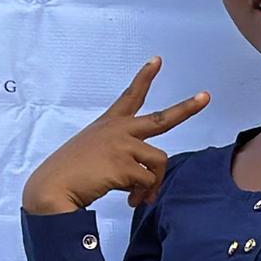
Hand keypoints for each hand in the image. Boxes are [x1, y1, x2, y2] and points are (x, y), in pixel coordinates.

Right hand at [20, 59, 209, 216]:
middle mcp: (118, 129)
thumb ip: (123, 156)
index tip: (157, 60)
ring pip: (159, 162)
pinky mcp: (124, 164)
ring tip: (140, 196)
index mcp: (110, 124)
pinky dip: (143, 195)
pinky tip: (130, 200)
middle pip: (162, 119)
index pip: (130, 96)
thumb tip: (148, 180)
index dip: (144, 77)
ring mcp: (122, 145)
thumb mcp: (96, 153)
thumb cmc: (73, 173)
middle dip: (187, 108)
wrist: (53, 188)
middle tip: (206, 97)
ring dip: (154, 184)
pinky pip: (149, 181)